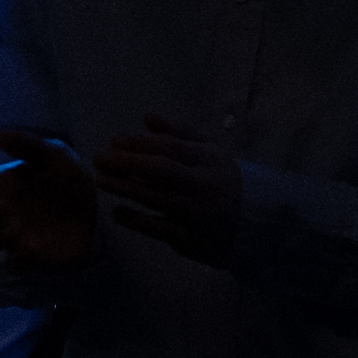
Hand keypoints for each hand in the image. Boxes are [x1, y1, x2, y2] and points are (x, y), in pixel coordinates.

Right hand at [0, 139, 100, 269]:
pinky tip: (34, 250)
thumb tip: (1, 135)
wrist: (98, 209)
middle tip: (4, 209)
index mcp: (2, 185)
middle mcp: (2, 210)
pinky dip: (18, 260)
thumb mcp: (55, 156)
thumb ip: (30, 145)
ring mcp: (14, 234)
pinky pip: (12, 264)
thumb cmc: (70, 179)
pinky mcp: (30, 256)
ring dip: (0, 237)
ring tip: (20, 230)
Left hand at [85, 120, 252, 257]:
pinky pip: (161, 229)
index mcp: (210, 160)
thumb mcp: (210, 153)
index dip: (140, 143)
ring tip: (100, 180)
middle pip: (163, 170)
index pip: (171, 147)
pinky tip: (117, 212)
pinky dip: (137, 221)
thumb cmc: (221, 181)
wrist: (259, 223)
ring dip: (125, 188)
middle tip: (99, 158)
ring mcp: (200, 214)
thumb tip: (148, 117)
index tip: (114, 141)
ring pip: (159, 198)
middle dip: (127, 162)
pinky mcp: (194, 240)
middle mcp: (206, 185)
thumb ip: (179, 133)